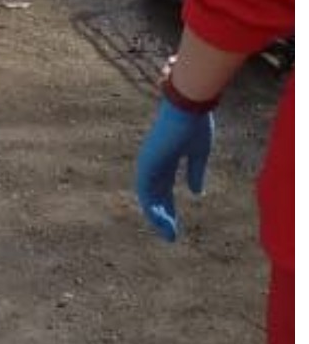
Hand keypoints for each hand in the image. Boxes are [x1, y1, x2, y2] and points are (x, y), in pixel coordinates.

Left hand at [133, 98, 212, 240]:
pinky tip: (160, 221)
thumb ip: (195, 172)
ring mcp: (148, 162)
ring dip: (157, 216)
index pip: (163, 189)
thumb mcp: (199, 153)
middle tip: (170, 236)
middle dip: (162, 216)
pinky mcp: (147, 162)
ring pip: (147, 196)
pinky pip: (145, 189)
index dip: (169, 208)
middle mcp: (153, 163)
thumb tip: (196, 193)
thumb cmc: (194, 125)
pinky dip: (151, 206)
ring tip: (168, 235)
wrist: (188, 107)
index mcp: (165, 160)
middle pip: (154, 196)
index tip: (175, 225)